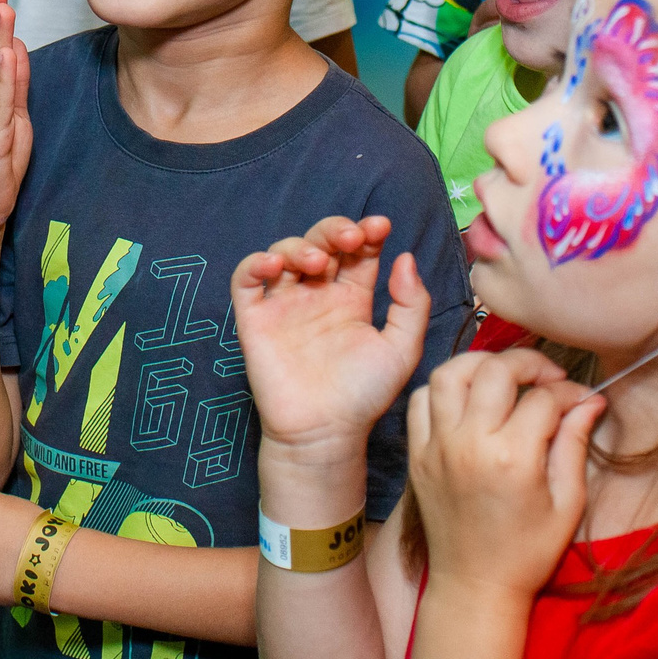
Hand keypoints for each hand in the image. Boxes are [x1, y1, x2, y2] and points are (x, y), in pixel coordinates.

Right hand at [234, 216, 432, 465]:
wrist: (325, 433)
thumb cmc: (363, 395)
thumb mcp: (401, 349)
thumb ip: (411, 305)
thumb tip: (405, 258)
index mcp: (352, 297)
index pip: (357, 252)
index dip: (366, 232)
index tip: (380, 226)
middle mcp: (317, 295)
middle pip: (321, 242)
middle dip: (335, 230)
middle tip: (351, 238)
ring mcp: (284, 304)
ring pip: (284, 253)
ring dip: (300, 246)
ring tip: (318, 264)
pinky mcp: (255, 319)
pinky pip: (245, 280)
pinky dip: (254, 264)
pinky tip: (273, 265)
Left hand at [406, 351, 605, 602]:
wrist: (476, 586)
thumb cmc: (528, 552)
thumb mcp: (566, 503)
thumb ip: (575, 445)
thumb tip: (590, 400)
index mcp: (513, 459)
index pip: (544, 398)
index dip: (570, 392)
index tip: (582, 400)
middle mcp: (470, 445)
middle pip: (495, 370)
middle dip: (529, 361)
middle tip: (547, 375)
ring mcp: (437, 447)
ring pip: (450, 373)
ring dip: (481, 363)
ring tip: (505, 374)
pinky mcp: (417, 455)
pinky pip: (420, 400)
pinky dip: (443, 388)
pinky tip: (468, 398)